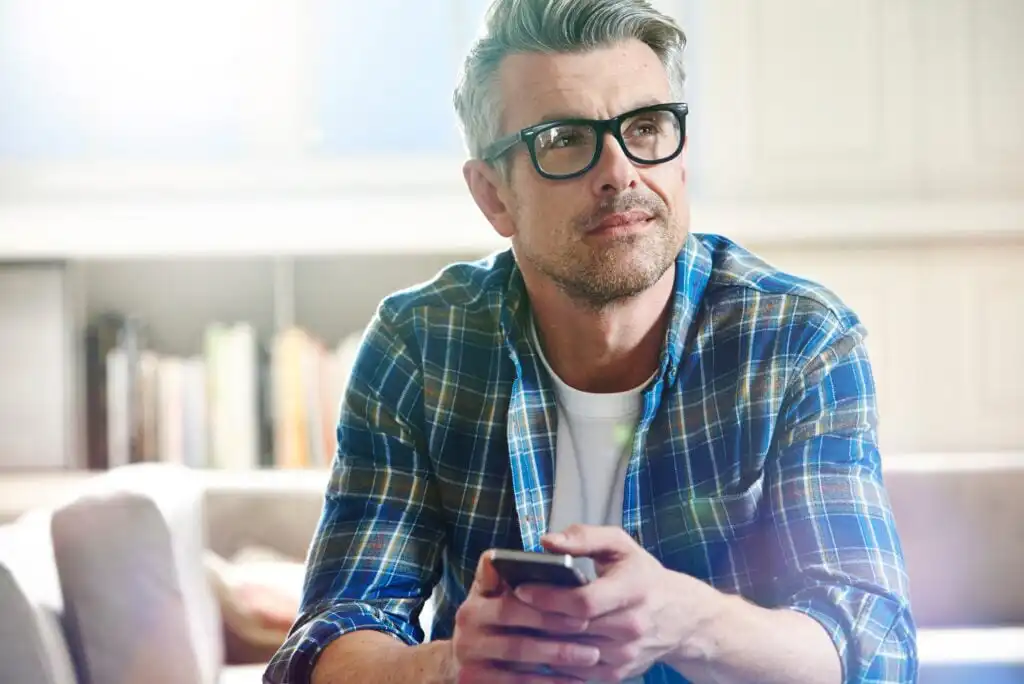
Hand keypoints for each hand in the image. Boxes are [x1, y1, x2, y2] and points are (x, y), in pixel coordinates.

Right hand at [451, 549, 603, 682]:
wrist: (466, 654)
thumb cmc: (495, 612)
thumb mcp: (496, 586)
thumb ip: (511, 568)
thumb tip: (544, 545)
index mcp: (476, 596)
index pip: (512, 600)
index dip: (547, 606)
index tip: (580, 608)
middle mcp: (466, 623)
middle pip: (517, 631)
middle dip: (557, 632)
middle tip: (590, 632)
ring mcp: (468, 655)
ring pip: (519, 659)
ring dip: (558, 658)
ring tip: (591, 656)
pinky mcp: (473, 679)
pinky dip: (548, 682)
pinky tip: (574, 679)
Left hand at [512, 525, 715, 681]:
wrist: (680, 617)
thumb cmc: (641, 574)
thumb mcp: (620, 545)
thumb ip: (584, 537)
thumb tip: (547, 541)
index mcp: (633, 589)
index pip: (584, 601)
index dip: (549, 597)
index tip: (521, 588)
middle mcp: (632, 626)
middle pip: (573, 629)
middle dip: (536, 619)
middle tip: (507, 607)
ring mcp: (626, 655)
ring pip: (571, 654)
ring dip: (540, 642)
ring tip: (515, 626)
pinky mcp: (618, 674)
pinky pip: (577, 673)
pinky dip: (553, 662)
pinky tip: (536, 646)